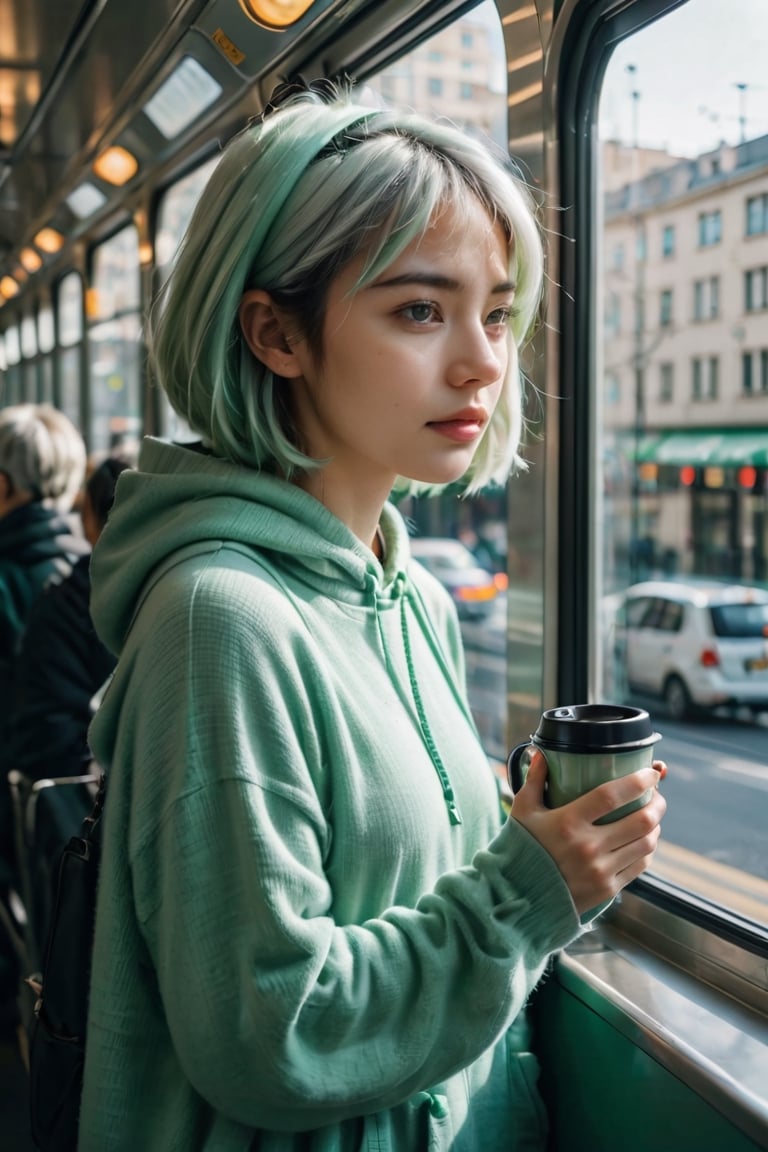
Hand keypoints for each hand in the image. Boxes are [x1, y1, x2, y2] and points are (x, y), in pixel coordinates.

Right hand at [510, 751, 666, 915]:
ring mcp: (601, 870)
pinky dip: (647, 849)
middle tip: (657, 794)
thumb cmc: (521, 848)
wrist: (519, 896)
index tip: (651, 772)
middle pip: (640, 821)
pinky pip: (640, 865)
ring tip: (653, 816)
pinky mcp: (608, 889)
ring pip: (646, 843)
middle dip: (657, 804)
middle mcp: (588, 847)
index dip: (638, 781)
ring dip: (656, 826)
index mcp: (568, 822)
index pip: (612, 795)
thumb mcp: (523, 811)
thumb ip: (534, 780)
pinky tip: (643, 839)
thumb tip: (541, 752)